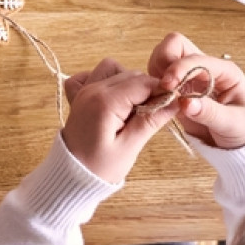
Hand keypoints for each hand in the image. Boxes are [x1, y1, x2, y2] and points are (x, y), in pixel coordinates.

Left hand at [61, 58, 178, 183]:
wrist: (69, 175)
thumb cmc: (99, 167)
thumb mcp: (129, 147)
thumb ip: (151, 121)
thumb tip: (175, 101)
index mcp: (104, 102)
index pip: (143, 83)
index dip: (162, 90)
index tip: (173, 103)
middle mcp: (91, 89)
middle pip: (131, 75)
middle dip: (148, 89)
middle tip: (155, 113)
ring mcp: (82, 90)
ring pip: (113, 69)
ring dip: (128, 82)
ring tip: (135, 108)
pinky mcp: (78, 95)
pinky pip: (92, 74)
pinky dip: (106, 80)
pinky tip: (114, 99)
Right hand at [147, 33, 244, 148]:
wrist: (241, 142)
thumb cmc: (244, 129)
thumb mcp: (233, 124)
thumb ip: (210, 113)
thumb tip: (185, 103)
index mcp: (224, 71)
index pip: (195, 58)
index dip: (179, 68)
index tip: (168, 86)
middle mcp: (205, 68)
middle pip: (176, 44)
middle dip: (164, 61)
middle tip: (162, 86)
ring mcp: (190, 76)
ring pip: (164, 56)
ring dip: (156, 72)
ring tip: (162, 95)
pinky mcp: (179, 87)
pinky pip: (159, 75)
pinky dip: (154, 83)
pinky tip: (160, 99)